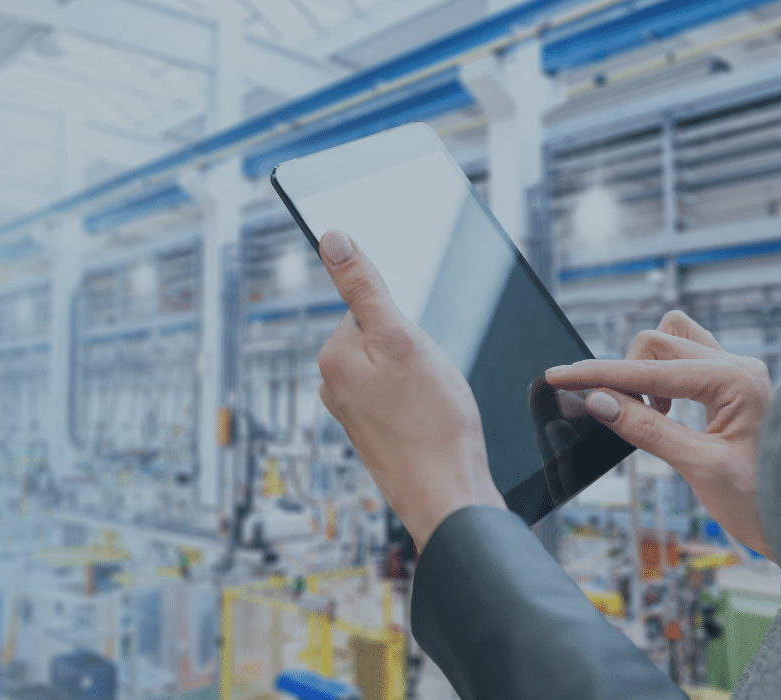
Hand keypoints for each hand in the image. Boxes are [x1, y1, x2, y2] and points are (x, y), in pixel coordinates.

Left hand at [315, 230, 505, 549]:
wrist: (448, 497)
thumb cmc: (433, 424)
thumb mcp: (401, 339)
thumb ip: (364, 286)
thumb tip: (332, 239)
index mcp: (332, 357)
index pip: (369, 306)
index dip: (405, 320)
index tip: (420, 350)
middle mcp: (334, 384)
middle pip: (382, 336)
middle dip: (413, 348)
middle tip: (431, 380)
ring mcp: (353, 412)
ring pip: (395, 368)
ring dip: (420, 376)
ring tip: (434, 404)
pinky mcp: (374, 433)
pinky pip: (401, 397)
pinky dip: (421, 402)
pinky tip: (433, 421)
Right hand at [545, 311, 775, 560]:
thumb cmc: (764, 502)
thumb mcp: (699, 469)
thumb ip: (646, 429)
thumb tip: (598, 401)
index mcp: (736, 381)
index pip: (649, 370)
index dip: (597, 374)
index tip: (558, 377)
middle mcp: (739, 365)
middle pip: (657, 342)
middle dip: (623, 373)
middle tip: (613, 415)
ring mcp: (739, 371)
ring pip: (672, 340)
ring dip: (645, 368)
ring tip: (648, 413)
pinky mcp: (734, 384)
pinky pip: (686, 357)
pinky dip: (662, 374)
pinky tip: (663, 409)